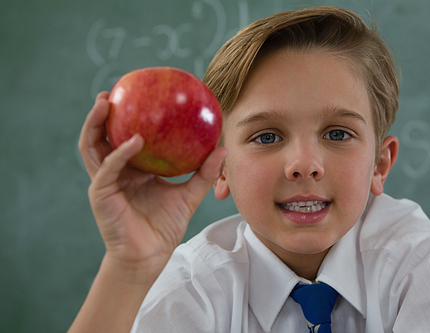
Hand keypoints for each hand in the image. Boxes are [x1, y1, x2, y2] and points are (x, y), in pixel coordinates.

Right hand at [78, 92, 226, 280]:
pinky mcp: (101, 194)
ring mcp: (105, 182)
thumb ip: (203, 172)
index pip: (122, 138)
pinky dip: (120, 153)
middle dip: (101, 114)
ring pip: (92, 147)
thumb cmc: (165, 226)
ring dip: (96, 124)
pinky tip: (134, 141)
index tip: (135, 95)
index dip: (124, 118)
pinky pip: (108, 168)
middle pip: (100, 137)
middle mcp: (114, 172)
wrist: (150, 255)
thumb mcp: (188, 194)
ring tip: (106, 103)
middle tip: (111, 93)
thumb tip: (223, 147)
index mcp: (131, 170)